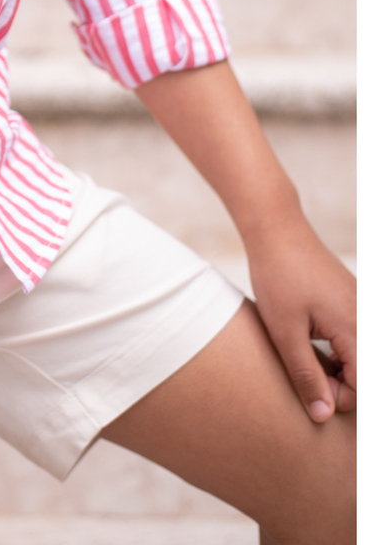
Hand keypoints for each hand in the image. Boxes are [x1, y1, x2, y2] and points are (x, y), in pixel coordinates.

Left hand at [246, 213, 355, 422]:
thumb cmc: (278, 277)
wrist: (276, 229)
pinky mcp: (352, 301)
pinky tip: (309, 336)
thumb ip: (306, 376)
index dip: (338, 398)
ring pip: (360, 357)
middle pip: (365, 374)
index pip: (365, 387)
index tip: (309, 385)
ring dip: (337, 366)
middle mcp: (367, 319)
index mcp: (356, 329)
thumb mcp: (284, 332)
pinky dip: (337, 347)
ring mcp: (362, 308)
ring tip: (303, 351)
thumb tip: (323, 415)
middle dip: (339, 383)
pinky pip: (355, 337)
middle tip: (304, 369)